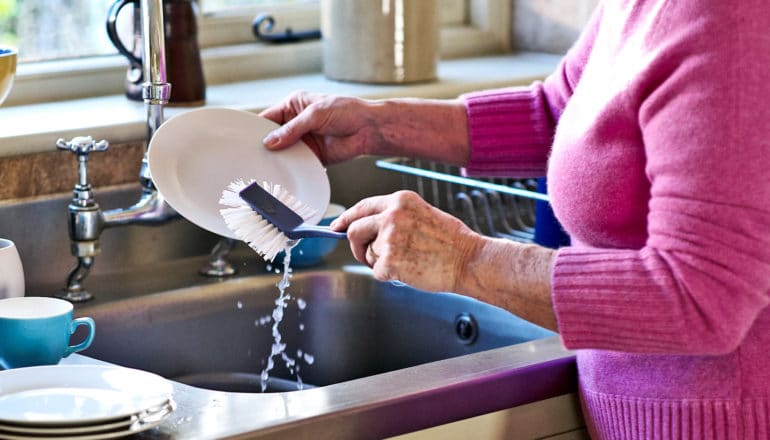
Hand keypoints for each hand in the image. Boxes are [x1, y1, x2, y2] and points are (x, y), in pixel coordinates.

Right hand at [259, 91, 377, 164]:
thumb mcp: (315, 114)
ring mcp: (305, 140)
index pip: (269, 118)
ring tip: (266, 166)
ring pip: (284, 152)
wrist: (369, 129)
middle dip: (265, 146)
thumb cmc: (348, 111)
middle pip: (274, 137)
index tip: (245, 139)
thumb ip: (292, 129)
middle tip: (254, 156)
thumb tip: (271, 142)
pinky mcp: (313, 156)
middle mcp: (296, 123)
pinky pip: (298, 163)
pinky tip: (285, 172)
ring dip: (279, 159)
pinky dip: (293, 168)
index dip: (257, 128)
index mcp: (294, 106)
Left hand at [331, 190, 483, 292]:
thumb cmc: (452, 241)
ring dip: (381, 261)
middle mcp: (391, 216)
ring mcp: (389, 239)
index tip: (335, 227)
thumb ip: (395, 217)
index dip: (346, 219)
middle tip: (365, 254)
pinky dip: (390, 275)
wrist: (468, 260)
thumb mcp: (422, 214)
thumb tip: (370, 227)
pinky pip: (377, 272)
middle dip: (356, 245)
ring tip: (408, 260)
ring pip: (368, 254)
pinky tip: (411, 270)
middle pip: (354, 230)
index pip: (362, 207)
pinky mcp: (389, 262)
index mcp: (400, 201)